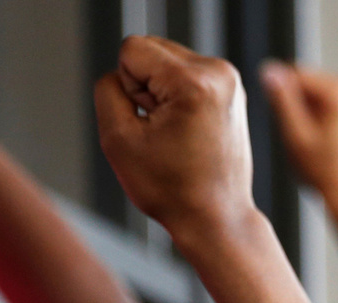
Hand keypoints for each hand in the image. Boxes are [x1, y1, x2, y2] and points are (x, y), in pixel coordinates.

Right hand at [95, 36, 255, 241]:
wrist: (215, 218)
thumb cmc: (173, 192)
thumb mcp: (117, 140)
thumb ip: (107, 90)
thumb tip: (120, 73)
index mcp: (194, 82)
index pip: (132, 49)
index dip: (127, 89)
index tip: (148, 124)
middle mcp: (219, 72)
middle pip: (151, 50)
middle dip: (145, 90)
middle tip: (162, 134)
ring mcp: (229, 80)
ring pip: (167, 62)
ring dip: (160, 95)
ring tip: (175, 135)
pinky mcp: (230, 90)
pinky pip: (185, 77)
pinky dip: (177, 100)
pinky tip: (186, 132)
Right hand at [261, 63, 337, 196]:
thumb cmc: (320, 169)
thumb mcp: (295, 136)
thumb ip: (282, 101)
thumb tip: (268, 70)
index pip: (296, 74)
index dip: (280, 95)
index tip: (281, 120)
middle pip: (303, 81)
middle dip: (293, 105)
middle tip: (298, 134)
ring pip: (309, 89)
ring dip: (301, 110)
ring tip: (307, 137)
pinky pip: (318, 97)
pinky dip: (310, 113)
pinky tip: (314, 134)